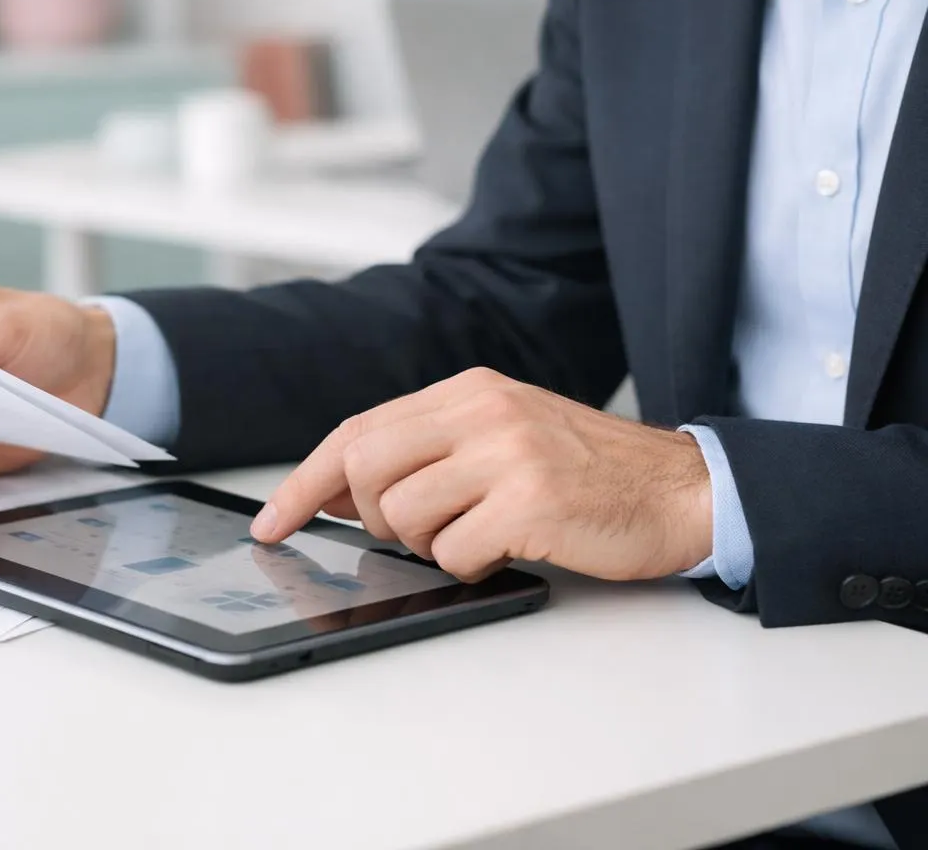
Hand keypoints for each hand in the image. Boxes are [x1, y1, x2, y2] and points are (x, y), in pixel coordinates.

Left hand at [250, 368, 712, 582]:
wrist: (683, 489)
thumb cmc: (587, 473)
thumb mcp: (500, 437)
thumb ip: (424, 452)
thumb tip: (335, 490)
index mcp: (466, 391)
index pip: (356, 430)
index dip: (303, 481)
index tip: (273, 521)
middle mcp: (482, 412)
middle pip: (364, 467)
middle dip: (370, 517)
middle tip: (410, 533)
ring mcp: (507, 454)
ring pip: (403, 515)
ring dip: (424, 545)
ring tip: (473, 537)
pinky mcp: (532, 502)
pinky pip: (453, 552)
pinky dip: (466, 565)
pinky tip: (505, 550)